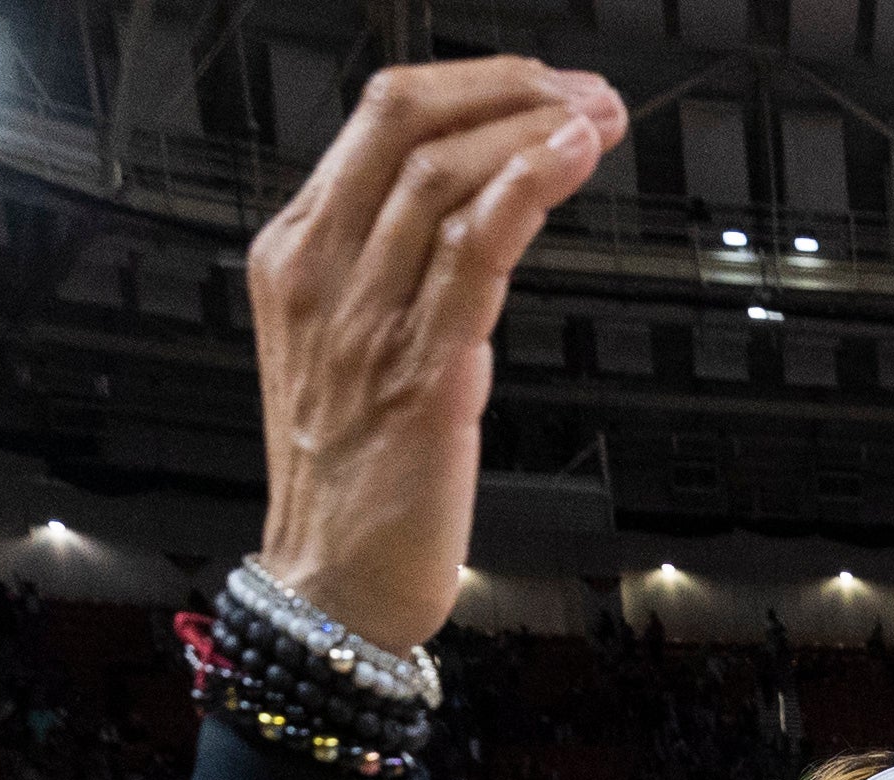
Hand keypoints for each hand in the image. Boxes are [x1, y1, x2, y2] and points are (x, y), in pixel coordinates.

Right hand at [246, 59, 624, 650]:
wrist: (330, 582)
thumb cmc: (351, 474)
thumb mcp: (348, 343)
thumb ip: (387, 267)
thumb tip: (467, 206)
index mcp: (295, 252)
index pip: (377, 119)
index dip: (472, 84)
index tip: (541, 87)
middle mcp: (321, 271)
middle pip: (403, 118)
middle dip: (506, 87)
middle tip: (582, 93)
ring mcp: (366, 319)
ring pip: (444, 174)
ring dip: (534, 131)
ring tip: (599, 120)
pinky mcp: (423, 371)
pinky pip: (472, 252)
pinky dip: (526, 190)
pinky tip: (571, 162)